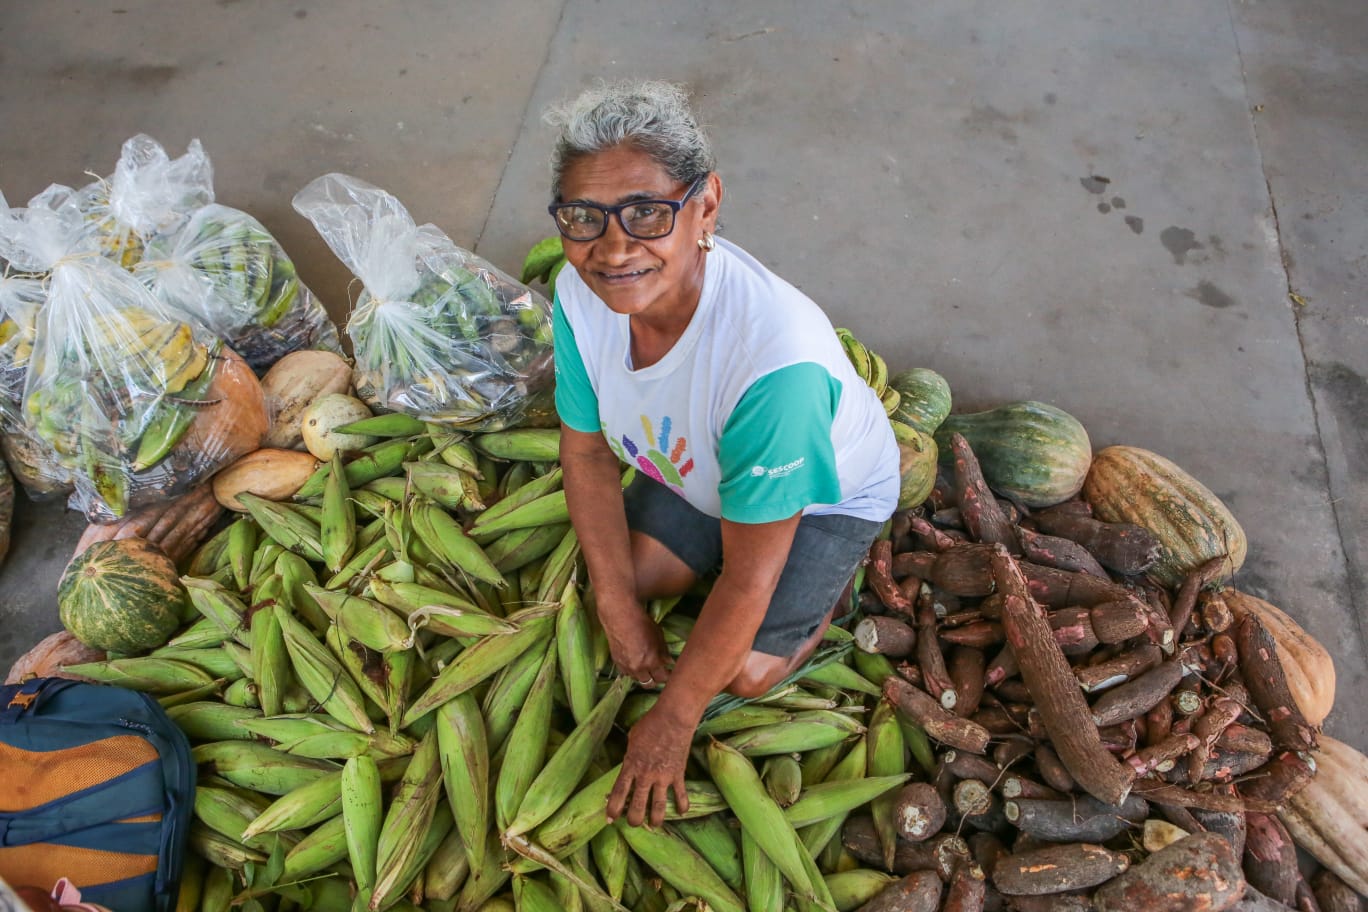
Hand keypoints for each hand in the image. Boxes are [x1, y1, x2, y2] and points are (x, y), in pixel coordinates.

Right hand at [600, 601, 672, 686]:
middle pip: (649, 684)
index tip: (670, 673)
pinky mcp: (617, 663)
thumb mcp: (659, 636)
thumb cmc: (642, 623)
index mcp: (651, 661)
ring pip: (637, 680)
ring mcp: (626, 667)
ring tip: (647, 666)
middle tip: (659, 672)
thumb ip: (664, 652)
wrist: (620, 616)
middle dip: (656, 679)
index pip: (662, 678)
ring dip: (643, 676)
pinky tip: (635, 662)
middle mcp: (638, 668)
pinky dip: (632, 671)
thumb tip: (669, 662)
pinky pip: (626, 673)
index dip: (667, 677)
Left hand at [606, 705, 692, 827]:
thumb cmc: (650, 724)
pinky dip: (682, 805)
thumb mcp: (632, 739)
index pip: (619, 793)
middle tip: (634, 822)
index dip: (613, 809)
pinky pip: (681, 795)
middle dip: (634, 820)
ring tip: (654, 824)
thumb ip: (630, 755)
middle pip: (637, 807)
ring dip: (656, 820)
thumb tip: (629, 763)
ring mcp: (663, 777)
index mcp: (630, 765)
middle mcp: (645, 775)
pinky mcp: (678, 774)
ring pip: (659, 808)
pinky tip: (682, 812)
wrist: (673, 718)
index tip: (610, 819)